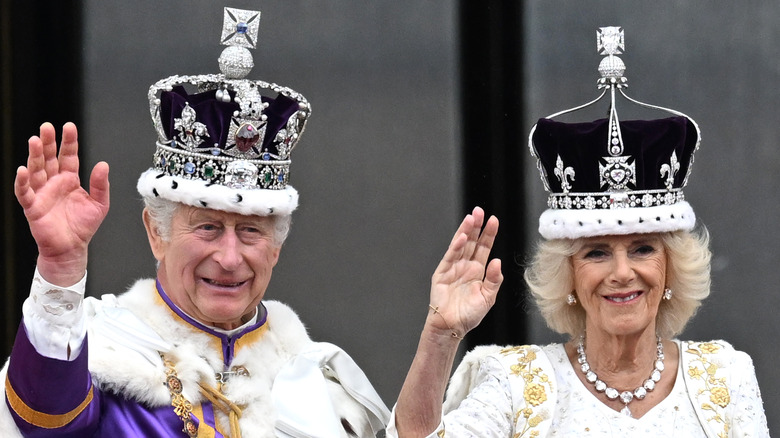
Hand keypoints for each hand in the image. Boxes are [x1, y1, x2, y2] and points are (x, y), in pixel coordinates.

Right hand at [14, 122, 109, 284]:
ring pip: (36, 170)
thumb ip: (100, 185)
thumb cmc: (83, 227)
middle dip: (48, 142)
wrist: (72, 249)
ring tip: (34, 140)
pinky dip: (23, 181)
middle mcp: (54, 183)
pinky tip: (23, 170)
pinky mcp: (33, 207)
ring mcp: (42, 193)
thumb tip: (103, 164)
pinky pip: (25, 192)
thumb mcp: (99, 204)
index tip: (69, 126)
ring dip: (34, 156)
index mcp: (70, 180)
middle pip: (49, 158)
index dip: (68, 142)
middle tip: (47, 127)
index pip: (68, 156)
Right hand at [428, 206, 501, 338]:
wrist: (452, 327)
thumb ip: (494, 280)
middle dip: (476, 226)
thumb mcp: (488, 298)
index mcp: (477, 271)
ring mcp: (453, 268)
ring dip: (466, 231)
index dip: (489, 234)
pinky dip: (456, 247)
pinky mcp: (442, 273)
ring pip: (461, 246)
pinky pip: (450, 257)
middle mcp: (465, 266)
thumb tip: (498, 262)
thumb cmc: (469, 315)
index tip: (494, 220)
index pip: (484, 248)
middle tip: (480, 211)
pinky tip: (462, 237)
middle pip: (472, 242)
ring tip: (471, 218)